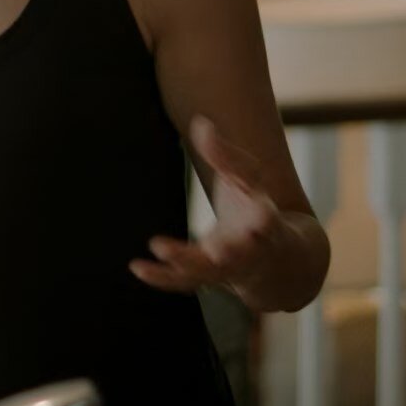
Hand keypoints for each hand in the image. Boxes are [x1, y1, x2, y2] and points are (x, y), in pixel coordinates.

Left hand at [130, 116, 295, 299]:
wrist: (268, 255)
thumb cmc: (254, 206)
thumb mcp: (247, 177)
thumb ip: (224, 154)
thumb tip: (201, 123)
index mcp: (263, 221)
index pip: (266, 220)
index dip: (263, 220)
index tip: (260, 216)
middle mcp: (248, 250)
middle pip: (237, 255)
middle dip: (227, 253)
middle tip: (214, 249)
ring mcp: (227, 268)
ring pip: (207, 273)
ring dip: (184, 262)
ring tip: (158, 246)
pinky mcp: (206, 278)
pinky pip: (183, 283)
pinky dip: (161, 278)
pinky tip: (137, 268)